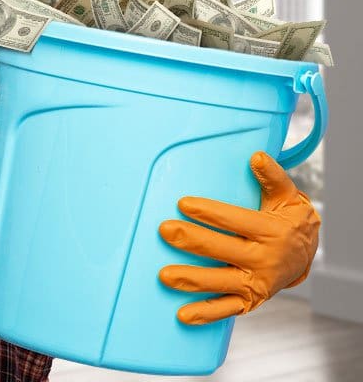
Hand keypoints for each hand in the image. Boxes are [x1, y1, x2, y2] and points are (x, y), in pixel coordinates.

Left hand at [158, 151, 320, 324]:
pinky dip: (206, 313)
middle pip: (223, 250)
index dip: (209, 212)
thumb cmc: (288, 219)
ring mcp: (257, 283)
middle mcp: (264, 259)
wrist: (307, 255)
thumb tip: (256, 156)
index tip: (183, 203)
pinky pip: (227, 308)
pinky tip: (182, 314)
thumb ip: (271, 177)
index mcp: (271, 232)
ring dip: (192, 279)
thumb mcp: (286, 196)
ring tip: (165, 275)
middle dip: (192, 241)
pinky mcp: (251, 300)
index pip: (235, 221)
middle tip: (165, 230)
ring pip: (221, 281)